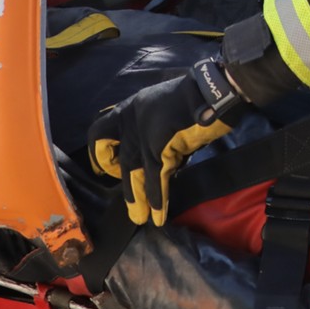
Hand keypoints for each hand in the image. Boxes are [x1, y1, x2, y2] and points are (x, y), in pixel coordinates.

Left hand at [88, 65, 240, 224]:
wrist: (210, 91)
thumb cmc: (191, 96)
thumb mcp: (161, 108)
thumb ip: (152, 126)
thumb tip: (157, 150)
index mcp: (130, 110)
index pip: (100, 131)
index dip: (99, 152)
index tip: (106, 167)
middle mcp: (132, 123)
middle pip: (120, 158)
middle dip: (120, 177)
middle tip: (126, 189)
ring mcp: (145, 137)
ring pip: (135, 173)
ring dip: (137, 198)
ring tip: (138, 217)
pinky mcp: (160, 150)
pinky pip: (156, 180)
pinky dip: (158, 199)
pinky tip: (157, 215)